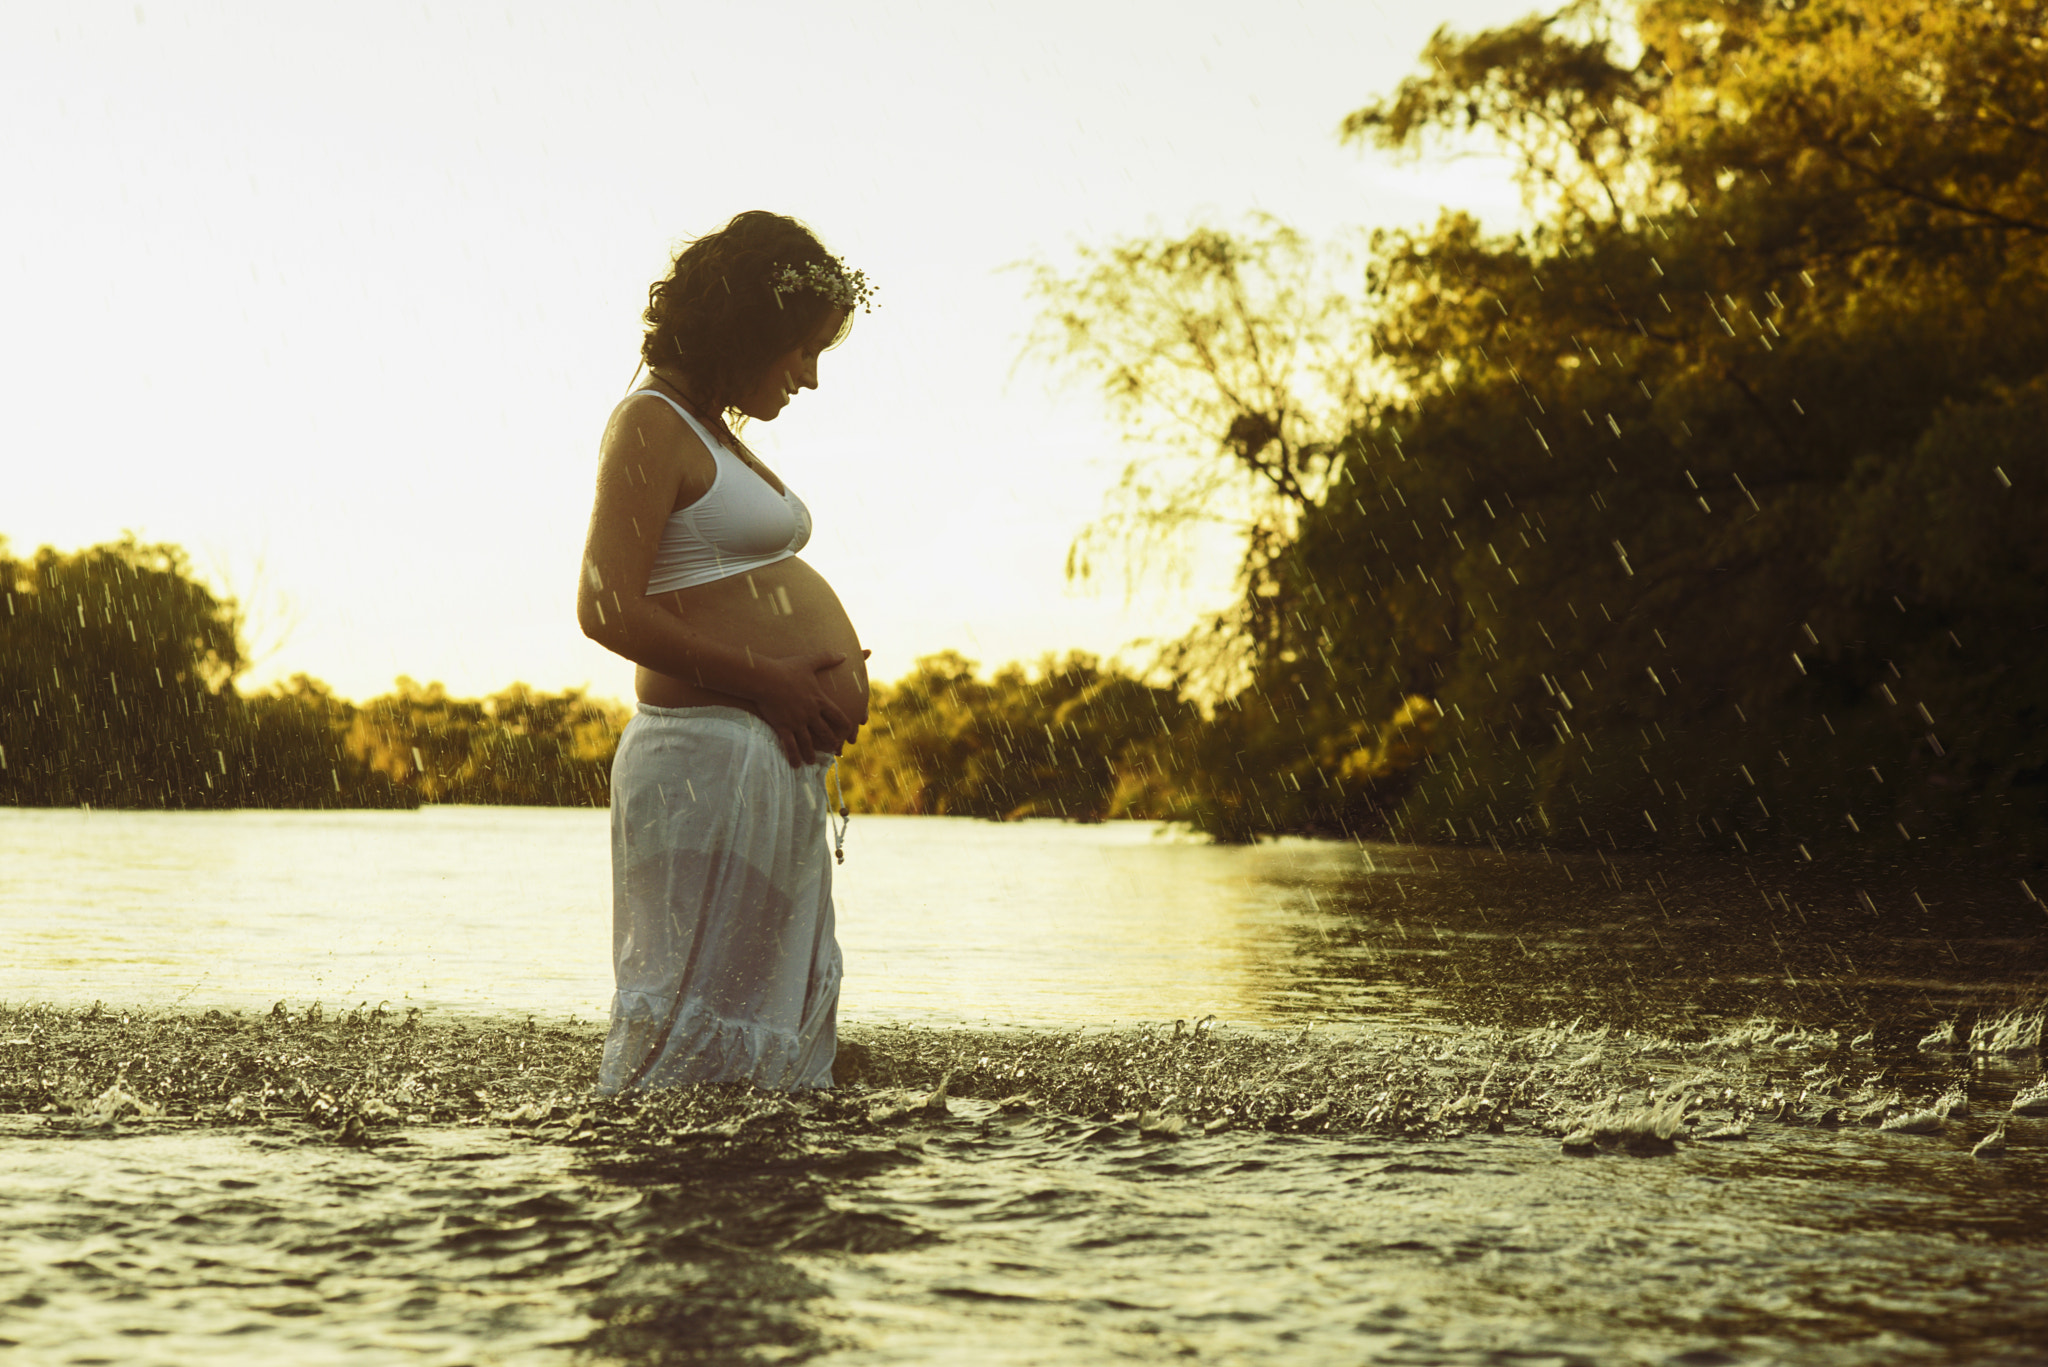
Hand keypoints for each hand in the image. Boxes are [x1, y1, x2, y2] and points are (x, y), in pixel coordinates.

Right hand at [756, 649, 855, 766]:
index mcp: (819, 700)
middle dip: (830, 742)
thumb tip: (844, 654)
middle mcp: (810, 714)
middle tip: (834, 749)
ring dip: (811, 753)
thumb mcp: (809, 661)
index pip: (838, 716)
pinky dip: (794, 757)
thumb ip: (828, 658)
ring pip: (808, 743)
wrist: (765, 678)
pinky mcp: (783, 727)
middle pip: (825, 733)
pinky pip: (791, 746)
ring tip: (812, 761)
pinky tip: (796, 765)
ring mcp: (797, 722)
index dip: (845, 726)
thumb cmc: (786, 668)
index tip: (848, 732)